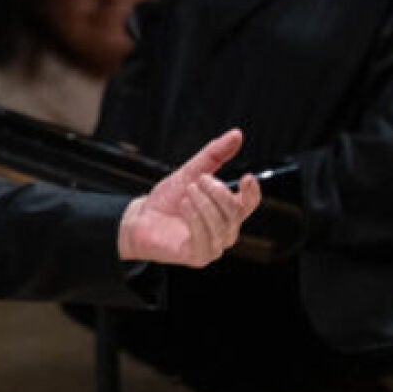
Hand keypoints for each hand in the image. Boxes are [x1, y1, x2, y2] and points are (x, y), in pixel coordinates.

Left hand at [118, 129, 261, 267]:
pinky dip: (196, 219)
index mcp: (227, 210)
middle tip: (198, 180)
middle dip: (218, 193)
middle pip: (235, 212)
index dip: (252, 192)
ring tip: (188, 192)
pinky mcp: (199, 256)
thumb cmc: (168, 199)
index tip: (246, 177)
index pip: (249, 203)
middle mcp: (225, 229)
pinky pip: (206, 239)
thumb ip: (214, 155)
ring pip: (222, 226)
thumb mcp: (191, 172)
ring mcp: (214, 245)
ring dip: (204, 205)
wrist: (140, 218)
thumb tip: (237, 134)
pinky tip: (185, 206)